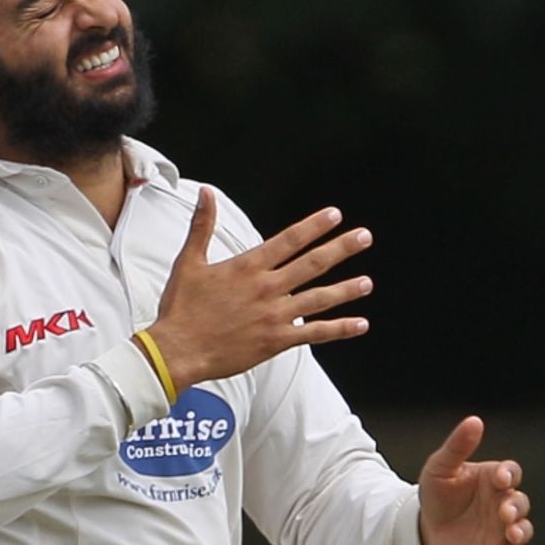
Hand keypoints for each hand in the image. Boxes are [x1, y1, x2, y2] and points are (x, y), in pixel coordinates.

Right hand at [146, 190, 373, 391]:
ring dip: (346, 289)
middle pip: (312, 264)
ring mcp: (274, 315)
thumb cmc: (181, 309)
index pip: (289, 240)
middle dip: (341, 248)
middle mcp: (267, 288)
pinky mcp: (276, 341)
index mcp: (248, 267)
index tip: (334, 216)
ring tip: (367, 283)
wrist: (177, 350)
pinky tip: (358, 325)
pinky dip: (338, 329)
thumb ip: (202, 226)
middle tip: (364, 237)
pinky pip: (314, 334)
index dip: (314, 226)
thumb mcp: (189, 262)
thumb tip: (206, 193)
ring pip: (319, 299)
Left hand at [417, 418, 532, 544]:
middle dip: (515, 506)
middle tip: (504, 511)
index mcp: (494, 478)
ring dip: (522, 530)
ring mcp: (504, 528)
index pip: (511, 472)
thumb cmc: (438, 494)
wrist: (426, 530)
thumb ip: (457, 446)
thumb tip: (474, 421)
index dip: (508, 475)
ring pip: (523, 528)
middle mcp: (504, 502)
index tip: (500, 479)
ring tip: (512, 533)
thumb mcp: (440, 468)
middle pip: (520, 501)